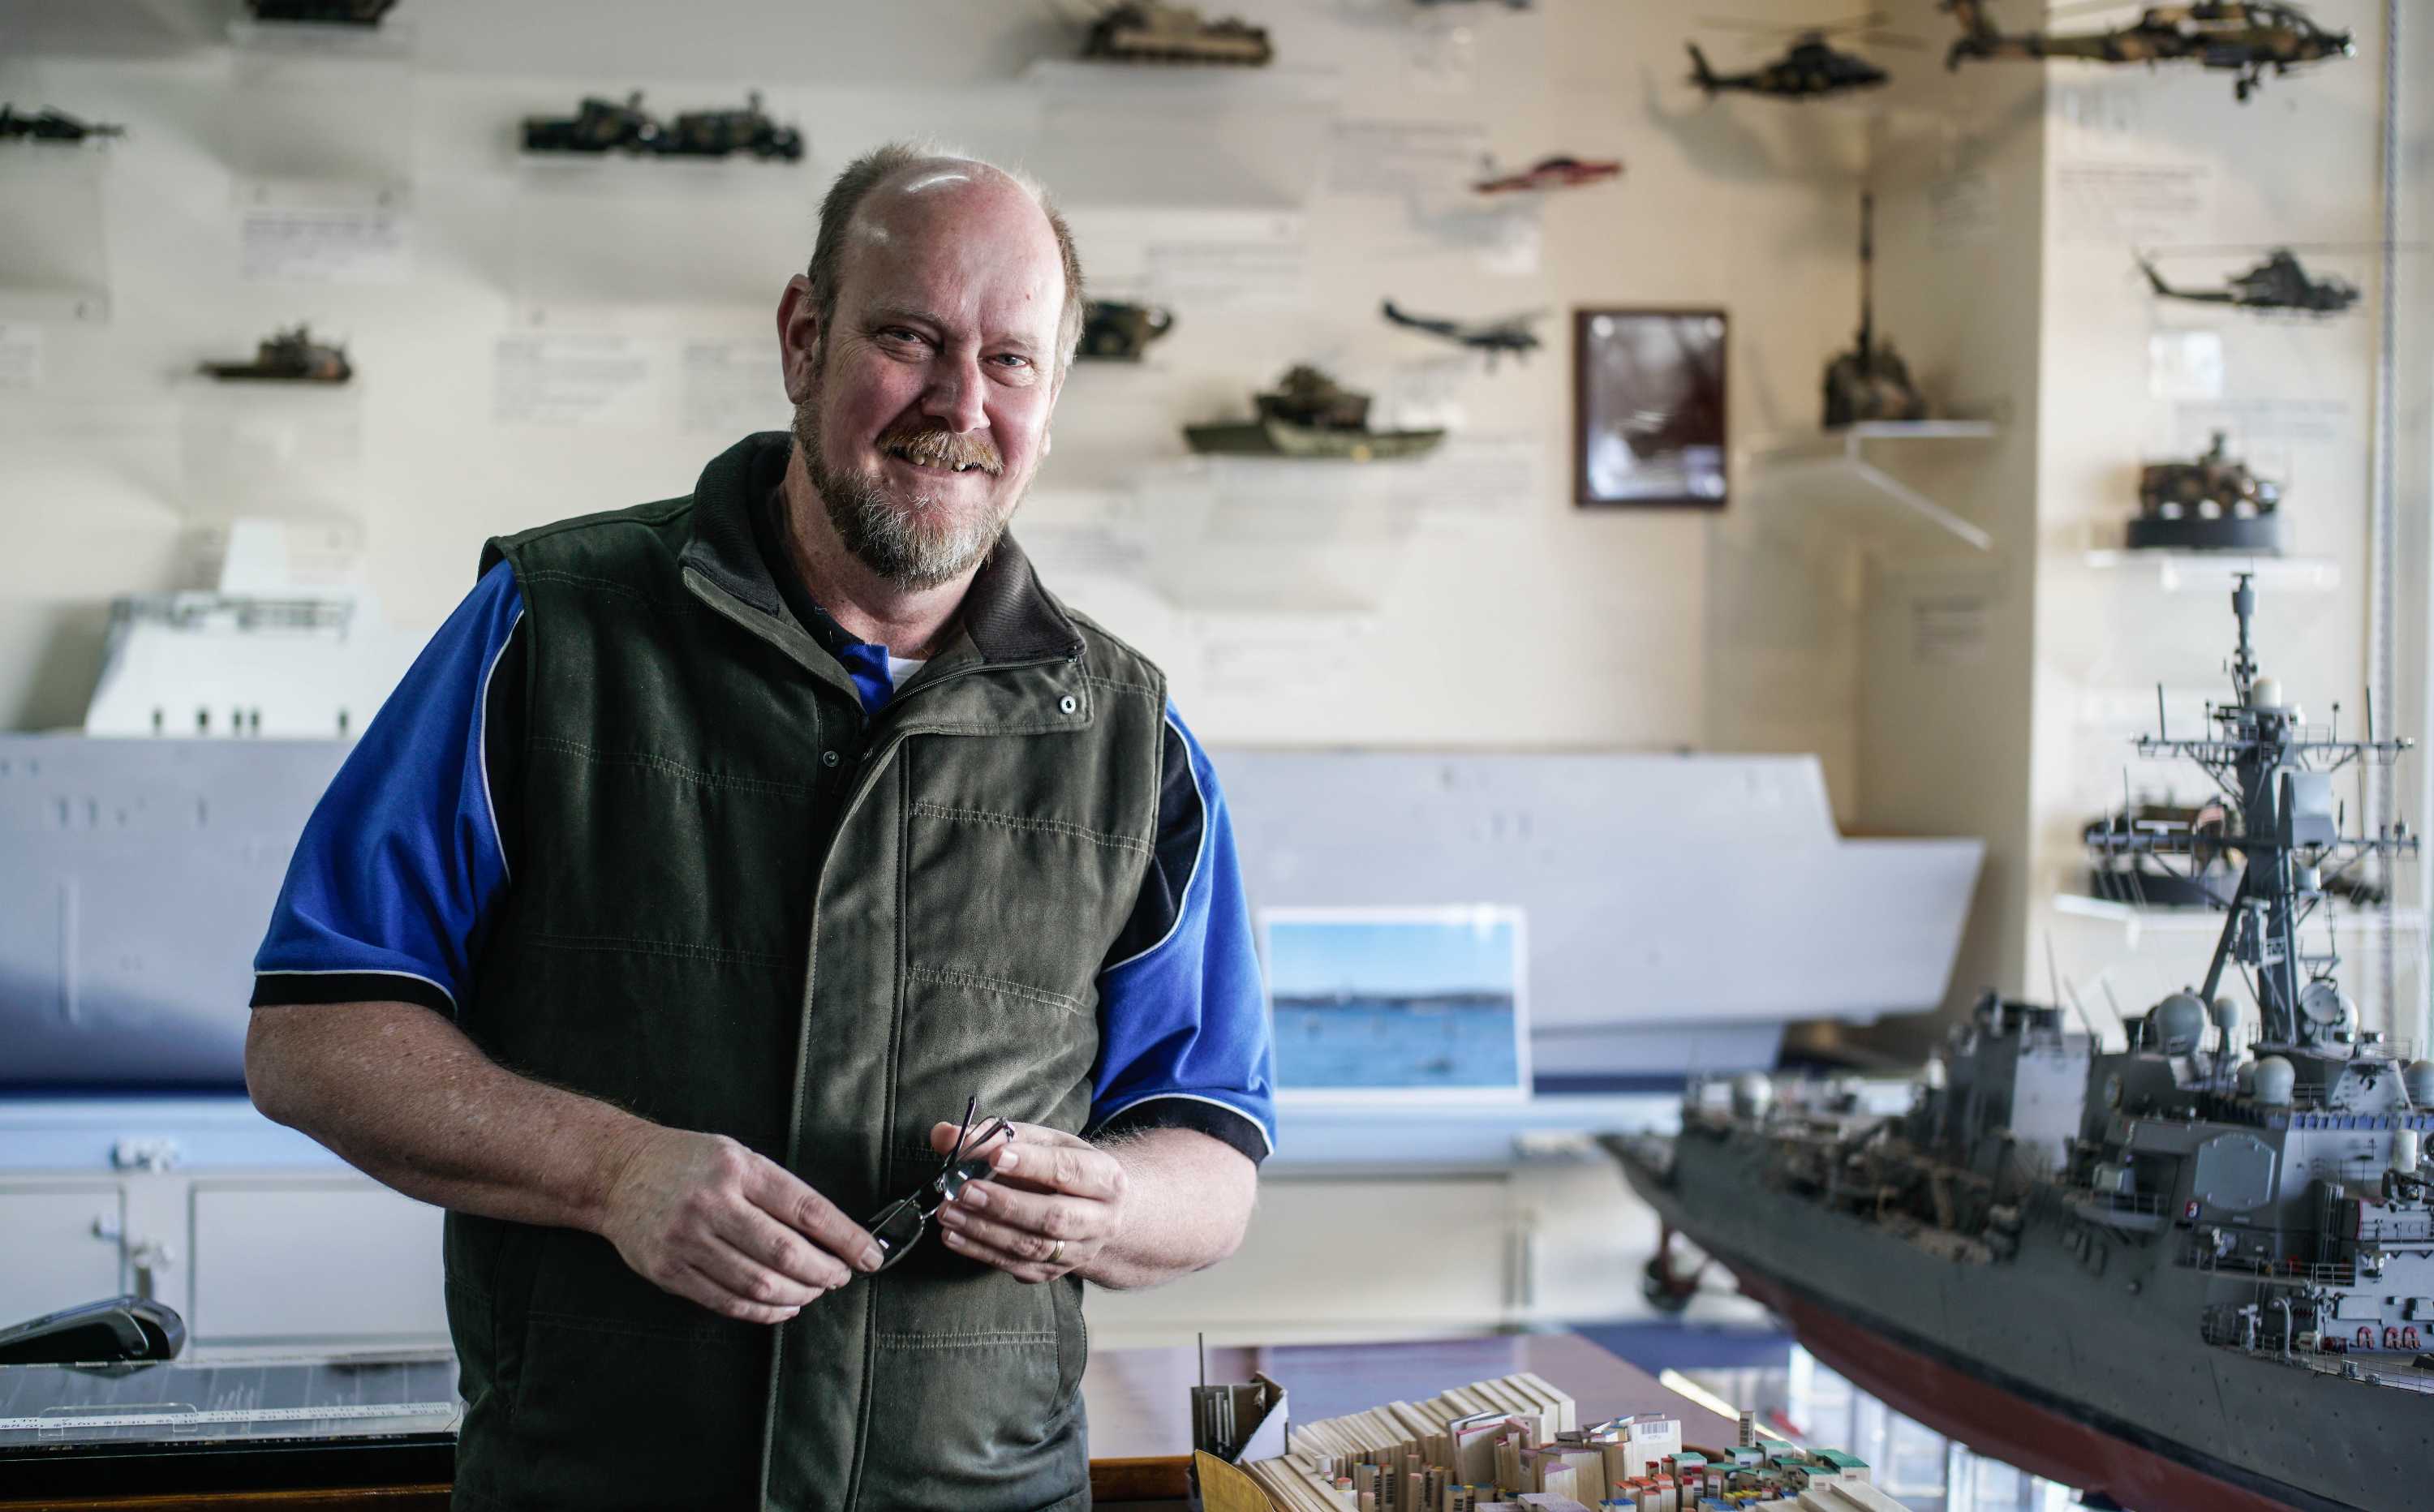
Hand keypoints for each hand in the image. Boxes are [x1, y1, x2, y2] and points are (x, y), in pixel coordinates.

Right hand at [595, 1127, 883, 1322]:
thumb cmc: (689, 1163)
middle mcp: (711, 1204)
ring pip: (758, 1284)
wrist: (618, 1173)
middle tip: (840, 1276)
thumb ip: (778, 1192)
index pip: (806, 1209)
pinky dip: (763, 1312)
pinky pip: (726, 1302)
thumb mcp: (737, 1156)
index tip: (869, 1255)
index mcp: (737, 1169)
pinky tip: (783, 1307)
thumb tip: (832, 1234)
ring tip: (813, 1291)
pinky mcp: (669, 1272)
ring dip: (797, 1295)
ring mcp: (686, 1240)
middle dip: (824, 1272)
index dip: (844, 1237)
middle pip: (784, 1252)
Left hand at [929, 1120, 1126, 1283]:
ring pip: (1032, 1247)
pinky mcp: (1054, 1272)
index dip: (1033, 1164)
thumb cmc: (1063, 1167)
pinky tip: (954, 1235)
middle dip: (1005, 1205)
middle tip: (965, 1191)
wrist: (1095, 1210)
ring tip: (949, 1212)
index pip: (1069, 1171)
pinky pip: (1016, 1267)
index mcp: (1106, 1178)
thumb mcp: (1041, 1142)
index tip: (995, 1157)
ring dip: (985, 1231)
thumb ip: (994, 1136)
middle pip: (1054, 1217)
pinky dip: (981, 1252)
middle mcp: (1101, 1220)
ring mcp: (1079, 1252)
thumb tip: (944, 1135)